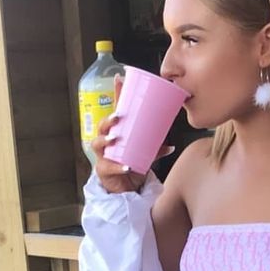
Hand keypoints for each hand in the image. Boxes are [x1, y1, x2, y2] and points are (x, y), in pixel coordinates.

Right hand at [91, 74, 174, 193]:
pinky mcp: (103, 171)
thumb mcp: (145, 155)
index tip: (119, 79)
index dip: (116, 95)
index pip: (115, 111)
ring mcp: (102, 156)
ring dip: (105, 139)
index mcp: (117, 133)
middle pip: (102, 126)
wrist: (125, 191)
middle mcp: (106, 142)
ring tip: (115, 138)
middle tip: (118, 117)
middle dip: (108, 120)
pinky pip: (107, 166)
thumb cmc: (132, 167)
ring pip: (97, 143)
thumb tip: (171, 146)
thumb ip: (156, 149)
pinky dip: (117, 166)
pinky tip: (126, 166)